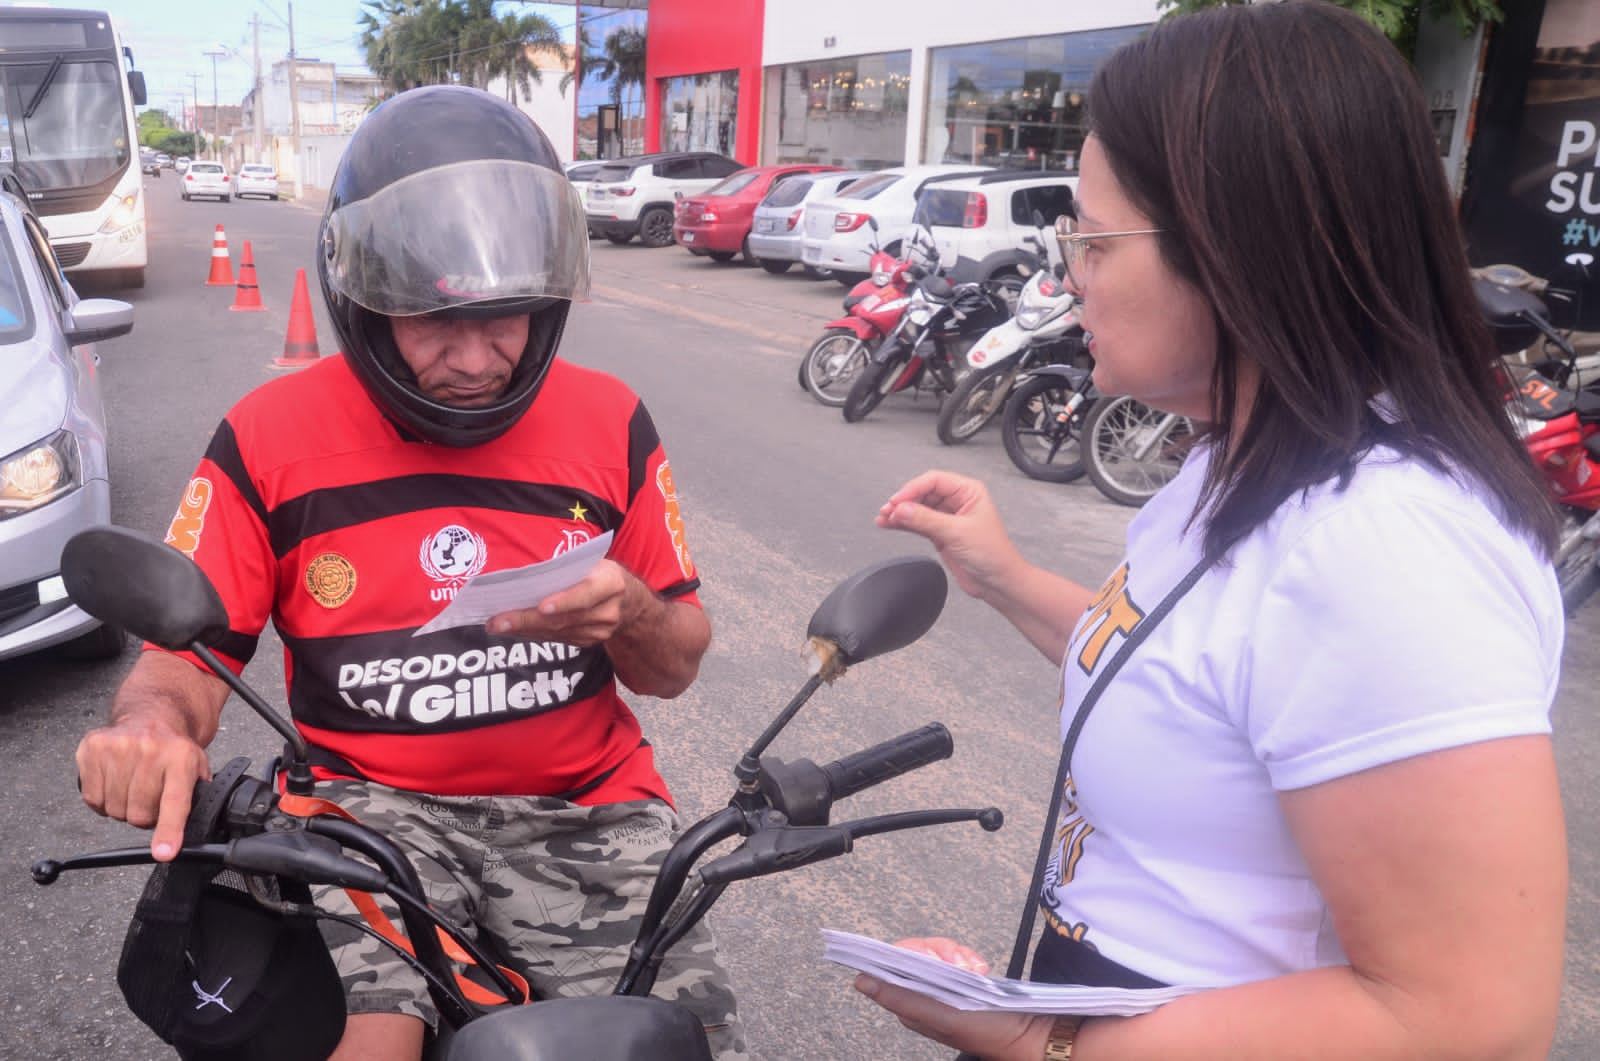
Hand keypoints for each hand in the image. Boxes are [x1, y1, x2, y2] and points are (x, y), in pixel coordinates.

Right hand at [76, 718, 210, 861]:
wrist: (152, 715)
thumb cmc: (173, 749)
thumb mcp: (197, 768)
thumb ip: (196, 798)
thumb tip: (194, 830)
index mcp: (181, 757)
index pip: (174, 801)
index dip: (169, 830)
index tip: (164, 852)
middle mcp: (150, 749)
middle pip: (139, 814)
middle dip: (145, 815)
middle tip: (151, 797)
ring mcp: (118, 747)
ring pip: (114, 809)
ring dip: (123, 806)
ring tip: (134, 786)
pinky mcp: (92, 748)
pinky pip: (91, 798)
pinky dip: (102, 798)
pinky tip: (115, 781)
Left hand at [486, 559, 633, 645]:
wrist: (629, 602)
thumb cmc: (600, 573)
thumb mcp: (593, 562)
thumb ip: (569, 568)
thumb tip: (525, 573)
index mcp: (611, 582)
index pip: (587, 593)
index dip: (565, 601)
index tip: (541, 606)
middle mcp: (608, 611)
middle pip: (565, 619)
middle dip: (528, 620)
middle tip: (498, 621)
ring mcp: (599, 631)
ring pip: (557, 632)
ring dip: (524, 629)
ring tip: (497, 625)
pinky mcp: (588, 642)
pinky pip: (557, 639)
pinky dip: (533, 634)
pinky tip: (514, 629)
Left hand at [853, 938, 1052, 1058]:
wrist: (1032, 1031)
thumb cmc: (990, 1032)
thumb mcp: (944, 1017)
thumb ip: (903, 999)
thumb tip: (862, 981)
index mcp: (910, 1005)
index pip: (891, 963)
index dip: (910, 953)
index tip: (934, 959)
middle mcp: (922, 994)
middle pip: (915, 951)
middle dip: (939, 950)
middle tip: (961, 965)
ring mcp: (942, 984)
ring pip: (936, 950)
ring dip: (956, 953)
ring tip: (975, 969)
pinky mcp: (961, 978)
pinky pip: (955, 955)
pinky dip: (968, 956)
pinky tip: (980, 968)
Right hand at [876, 471, 1022, 600]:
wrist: (998, 582)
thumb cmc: (993, 555)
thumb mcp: (957, 533)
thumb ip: (926, 520)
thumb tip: (902, 509)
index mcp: (969, 492)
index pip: (934, 481)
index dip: (913, 488)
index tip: (897, 501)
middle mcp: (958, 501)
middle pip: (923, 493)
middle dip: (905, 501)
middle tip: (889, 511)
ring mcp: (948, 518)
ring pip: (918, 508)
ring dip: (901, 512)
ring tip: (884, 518)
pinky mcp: (941, 533)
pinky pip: (917, 523)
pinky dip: (903, 524)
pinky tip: (890, 524)